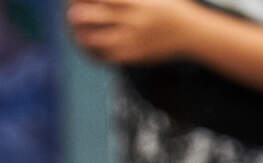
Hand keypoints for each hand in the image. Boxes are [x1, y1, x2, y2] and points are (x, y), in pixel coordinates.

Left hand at [67, 0, 198, 63]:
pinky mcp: (134, 56)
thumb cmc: (168, 6)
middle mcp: (135, 21)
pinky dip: (93, 51)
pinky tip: (89, 45)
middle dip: (79, 14)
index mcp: (139, 2)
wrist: (191, 32)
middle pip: (96, 17)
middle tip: (71, 12)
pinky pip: (107, 56)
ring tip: (76, 31)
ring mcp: (134, 41)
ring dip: (82, 36)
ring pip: (97, 40)